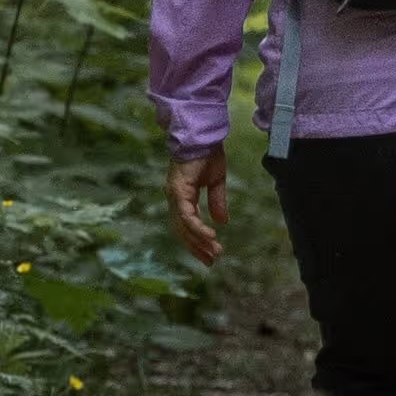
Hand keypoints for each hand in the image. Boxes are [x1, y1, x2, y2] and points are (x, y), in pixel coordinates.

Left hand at [165, 147, 225, 266]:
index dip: (197, 241)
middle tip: (211, 261)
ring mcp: (174, 194)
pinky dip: (197, 227)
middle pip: (182, 231)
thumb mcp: (217, 182)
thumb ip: (217, 202)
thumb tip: (222, 222)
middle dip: (197, 248)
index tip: (209, 255)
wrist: (204, 134)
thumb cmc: (209, 153)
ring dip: (199, 241)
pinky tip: (209, 236)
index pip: (186, 225)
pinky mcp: (178, 190)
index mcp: (182, 196)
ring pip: (183, 226)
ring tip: (214, 253)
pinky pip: (187, 215)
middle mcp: (174, 197)